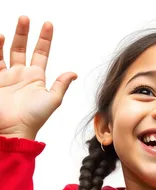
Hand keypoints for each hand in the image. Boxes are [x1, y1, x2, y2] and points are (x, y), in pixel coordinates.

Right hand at [0, 16, 76, 139]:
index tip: (48, 24)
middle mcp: (22, 74)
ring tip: (17, 23)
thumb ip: (61, 85)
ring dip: (12, 37)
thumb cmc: (34, 118)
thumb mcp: (52, 100)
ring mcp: (7, 76)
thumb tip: (74, 73)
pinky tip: (1, 37)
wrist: (13, 129)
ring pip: (9, 51)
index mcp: (37, 78)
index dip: (45, 39)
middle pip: (23, 48)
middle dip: (25, 33)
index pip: (41, 53)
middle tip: (26, 18)